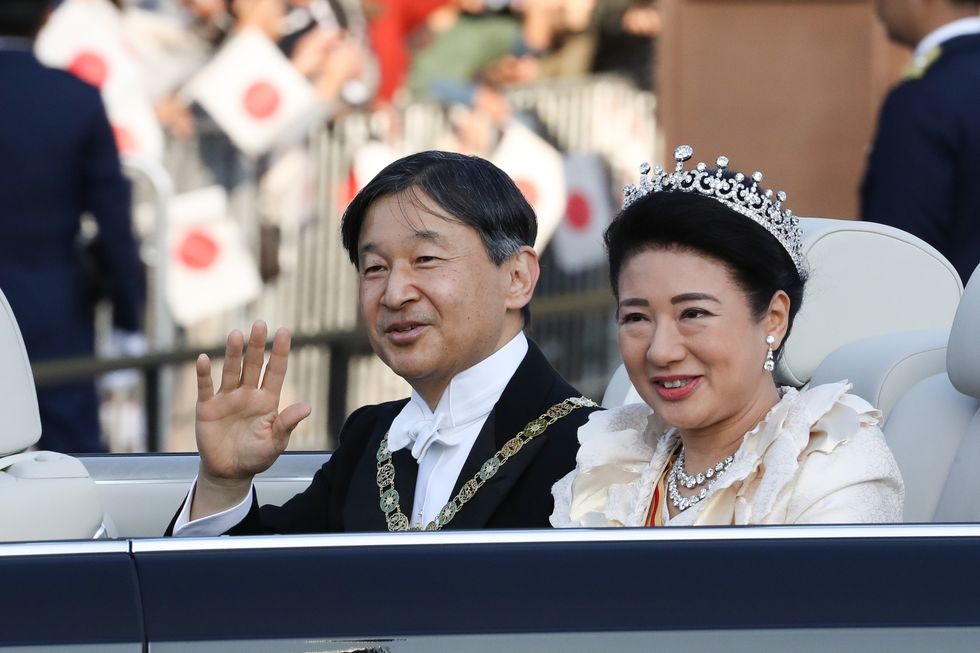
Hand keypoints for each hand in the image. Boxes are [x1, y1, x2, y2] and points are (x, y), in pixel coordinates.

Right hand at [195, 321, 310, 483]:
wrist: (229, 472)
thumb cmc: (256, 456)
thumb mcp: (276, 442)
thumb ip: (287, 423)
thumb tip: (307, 406)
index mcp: (267, 400)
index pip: (275, 371)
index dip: (280, 352)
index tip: (285, 331)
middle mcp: (248, 394)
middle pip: (253, 364)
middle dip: (256, 345)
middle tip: (260, 324)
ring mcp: (227, 398)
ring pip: (231, 370)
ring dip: (233, 353)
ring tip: (236, 335)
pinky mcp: (207, 407)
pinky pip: (206, 387)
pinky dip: (204, 374)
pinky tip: (204, 359)